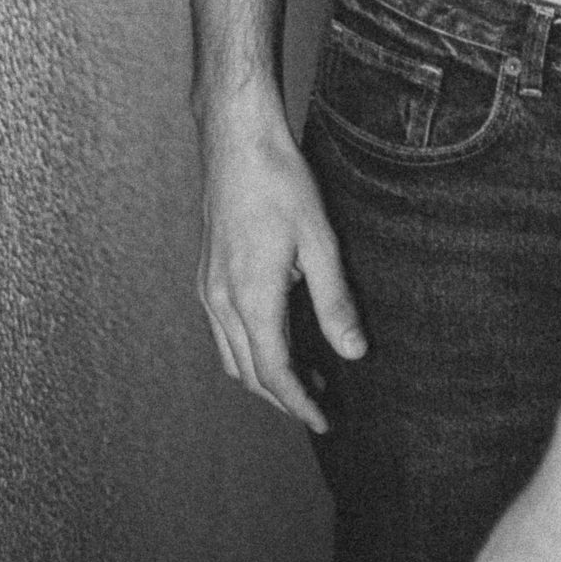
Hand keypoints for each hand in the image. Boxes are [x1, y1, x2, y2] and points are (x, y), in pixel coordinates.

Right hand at [195, 84, 364, 428]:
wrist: (236, 140)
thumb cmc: (280, 182)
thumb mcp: (319, 241)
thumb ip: (335, 301)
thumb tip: (353, 353)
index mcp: (250, 298)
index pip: (274, 373)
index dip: (300, 404)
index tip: (326, 422)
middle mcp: (221, 301)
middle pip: (249, 373)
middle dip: (284, 398)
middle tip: (323, 407)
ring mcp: (208, 288)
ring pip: (232, 356)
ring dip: (265, 376)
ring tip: (307, 378)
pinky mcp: (207, 274)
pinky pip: (223, 332)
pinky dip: (249, 351)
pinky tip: (277, 338)